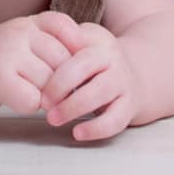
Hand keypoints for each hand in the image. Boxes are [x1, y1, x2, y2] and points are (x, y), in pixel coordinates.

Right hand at [0, 11, 77, 114]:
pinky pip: (32, 99)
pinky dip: (30, 105)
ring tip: (31, 92)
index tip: (74, 66)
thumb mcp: (27, 37)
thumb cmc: (1, 57)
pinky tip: (19, 99)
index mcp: (30, 22)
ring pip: (49, 83)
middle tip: (52, 90)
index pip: (66, 29)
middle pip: (62, 62)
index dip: (75, 50)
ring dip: (46, 96)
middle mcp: (19, 33)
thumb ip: (54, 42)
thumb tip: (89, 67)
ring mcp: (8, 55)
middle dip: (62, 82)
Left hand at [40, 20, 135, 140]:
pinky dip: (95, 129)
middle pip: (85, 69)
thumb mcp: (84, 41)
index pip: (74, 48)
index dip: (54, 65)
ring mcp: (122, 84)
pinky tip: (77, 133)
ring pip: (99, 94)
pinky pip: (115, 121)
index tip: (36, 79)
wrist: (137, 74)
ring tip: (53, 119)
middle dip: (59, 87)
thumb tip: (38, 51)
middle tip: (42, 102)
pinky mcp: (128, 108)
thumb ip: (63, 41)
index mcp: (98, 43)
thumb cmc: (98, 60)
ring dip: (73, 108)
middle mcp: (113, 61)